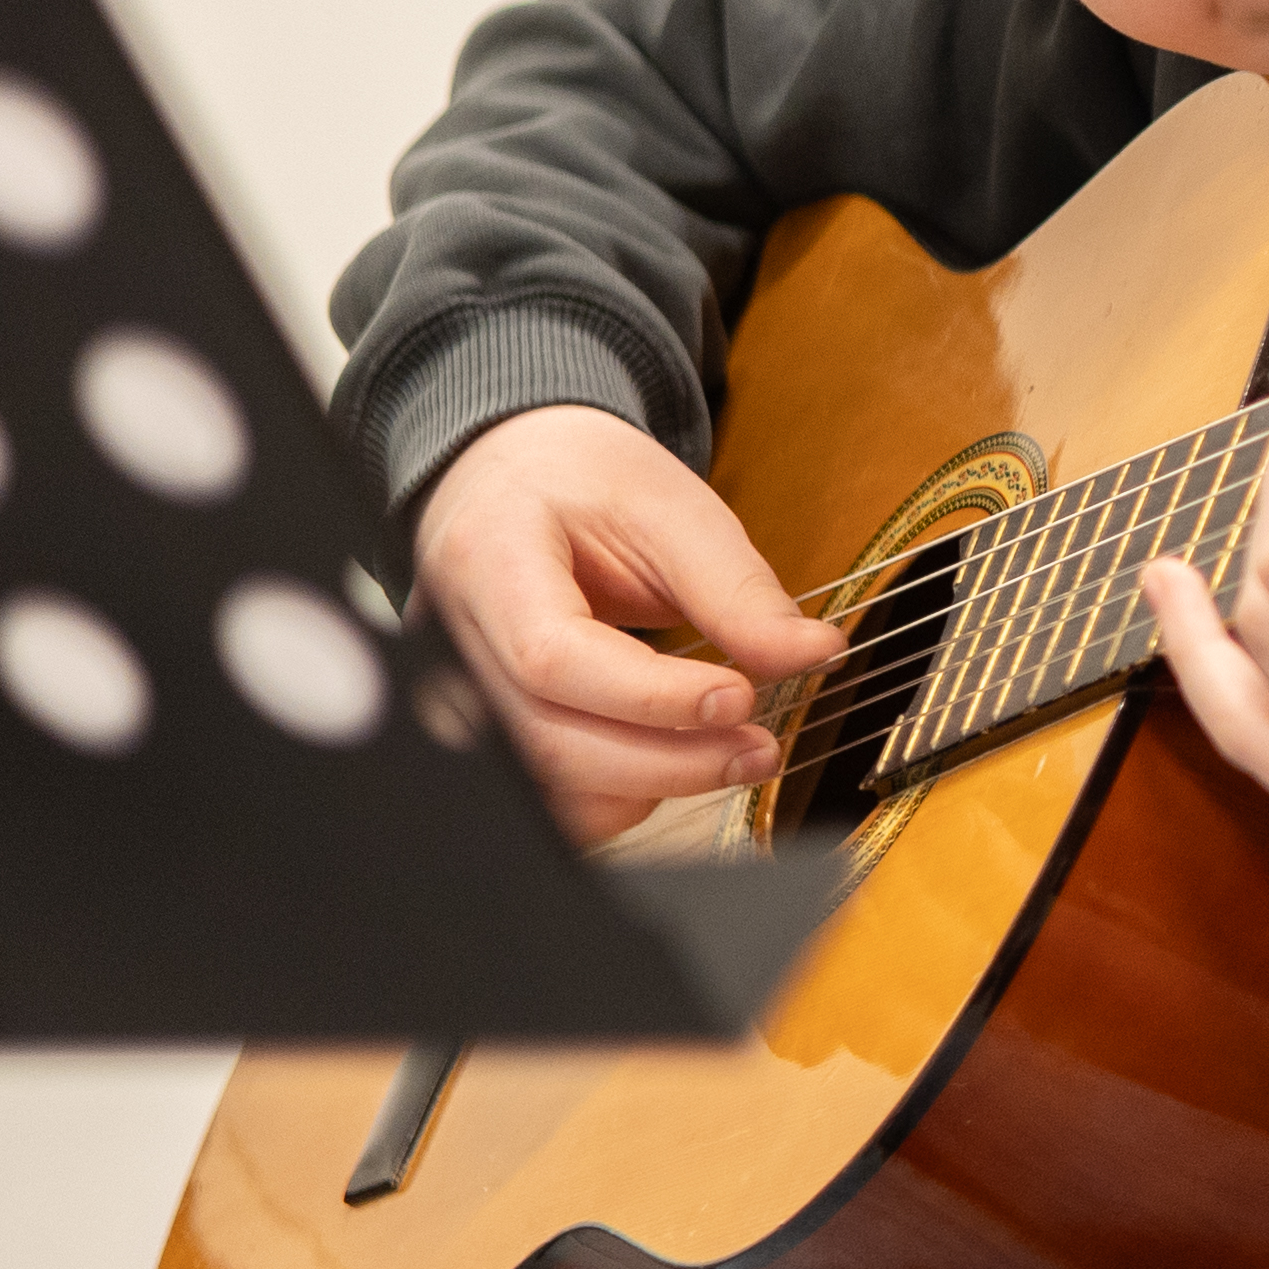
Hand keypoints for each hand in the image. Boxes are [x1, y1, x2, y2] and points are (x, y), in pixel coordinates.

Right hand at [410, 403, 849, 842]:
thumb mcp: (668, 506)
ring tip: (732, 754)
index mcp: (489, 560)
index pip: (553, 657)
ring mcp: (458, 692)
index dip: (650, 697)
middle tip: (759, 749)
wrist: (514, 474)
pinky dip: (617, 794)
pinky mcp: (487, 727)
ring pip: (545, 784)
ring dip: (649, 787)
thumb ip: (736, 589)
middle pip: (548, 740)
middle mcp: (453, 639)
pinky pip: (545, 792)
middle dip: (666, 762)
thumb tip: (815, 653)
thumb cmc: (580, 480)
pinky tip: (674, 761)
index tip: (739, 696)